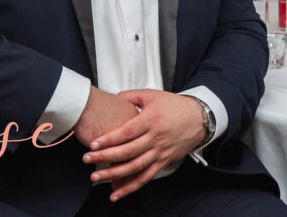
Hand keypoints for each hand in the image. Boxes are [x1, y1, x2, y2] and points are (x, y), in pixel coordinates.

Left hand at [81, 89, 205, 201]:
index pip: (127, 132)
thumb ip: (131, 96)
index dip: (109, 139)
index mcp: (150, 120)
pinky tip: (117, 192)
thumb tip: (113, 98)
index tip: (94, 144)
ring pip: (135, 167)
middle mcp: (155, 138)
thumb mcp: (152, 94)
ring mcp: (159, 152)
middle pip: (128, 151)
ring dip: (115, 175)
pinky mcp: (163, 162)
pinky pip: (146, 177)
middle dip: (106, 157)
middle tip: (87, 160)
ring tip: (97, 178)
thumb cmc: (174, 106)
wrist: (198, 118)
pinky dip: (131, 187)